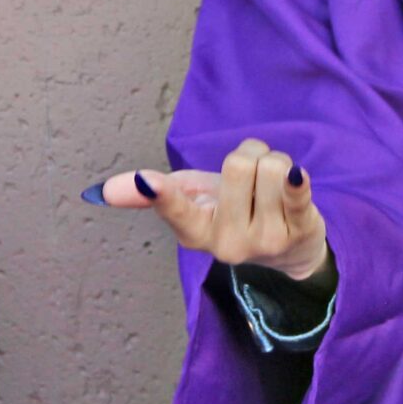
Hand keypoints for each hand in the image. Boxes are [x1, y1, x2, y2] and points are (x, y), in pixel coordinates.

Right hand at [93, 138, 330, 282]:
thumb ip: (151, 193)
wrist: (289, 248)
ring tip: (273, 183)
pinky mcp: (301, 232)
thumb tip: (101, 191)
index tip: (148, 181)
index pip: (177, 209)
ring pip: (270, 167)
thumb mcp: (191, 203)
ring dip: (274, 162)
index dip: (162, 192)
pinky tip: (296, 176)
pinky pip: (297, 190)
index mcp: (195, 234)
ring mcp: (266, 241)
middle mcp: (228, 243)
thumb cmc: (234, 211)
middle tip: (251, 177)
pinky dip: (296, 178)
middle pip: (237, 165)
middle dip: (249, 155)